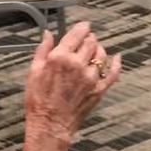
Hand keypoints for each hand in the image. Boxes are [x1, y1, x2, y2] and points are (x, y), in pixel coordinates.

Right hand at [23, 22, 121, 147]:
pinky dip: (116, 63)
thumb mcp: (33, 71)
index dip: (82, 27)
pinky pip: (112, 73)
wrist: (49, 124)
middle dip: (89, 38)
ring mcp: (90, 77)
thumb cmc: (39, 101)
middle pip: (91, 42)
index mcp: (60, 57)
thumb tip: (47, 34)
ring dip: (98, 49)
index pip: (77, 34)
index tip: (83, 26)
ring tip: (94, 49)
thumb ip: (43, 50)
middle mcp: (78, 65)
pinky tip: (116, 58)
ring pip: (102, 54)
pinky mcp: (98, 89)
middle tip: (86, 38)